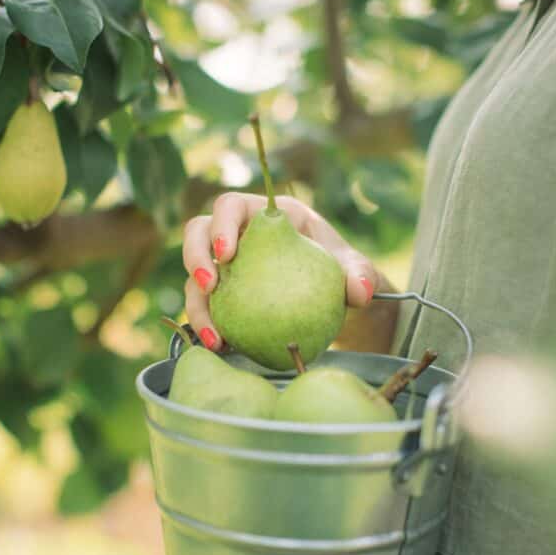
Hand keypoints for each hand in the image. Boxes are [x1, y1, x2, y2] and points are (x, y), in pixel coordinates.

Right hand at [182, 192, 378, 350]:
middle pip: (198, 232)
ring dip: (197, 305)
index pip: (231, 206)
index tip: (226, 253)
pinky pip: (206, 306)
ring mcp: (227, 265)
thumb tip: (360, 291)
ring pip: (195, 275)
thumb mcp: (354, 269)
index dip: (220, 224)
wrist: (333, 294)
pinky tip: (220, 348)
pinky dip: (208, 326)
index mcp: (266, 216)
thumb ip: (360, 275)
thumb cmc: (340, 269)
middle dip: (195, 256)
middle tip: (210, 287)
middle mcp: (239, 235)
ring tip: (214, 337)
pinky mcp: (225, 293)